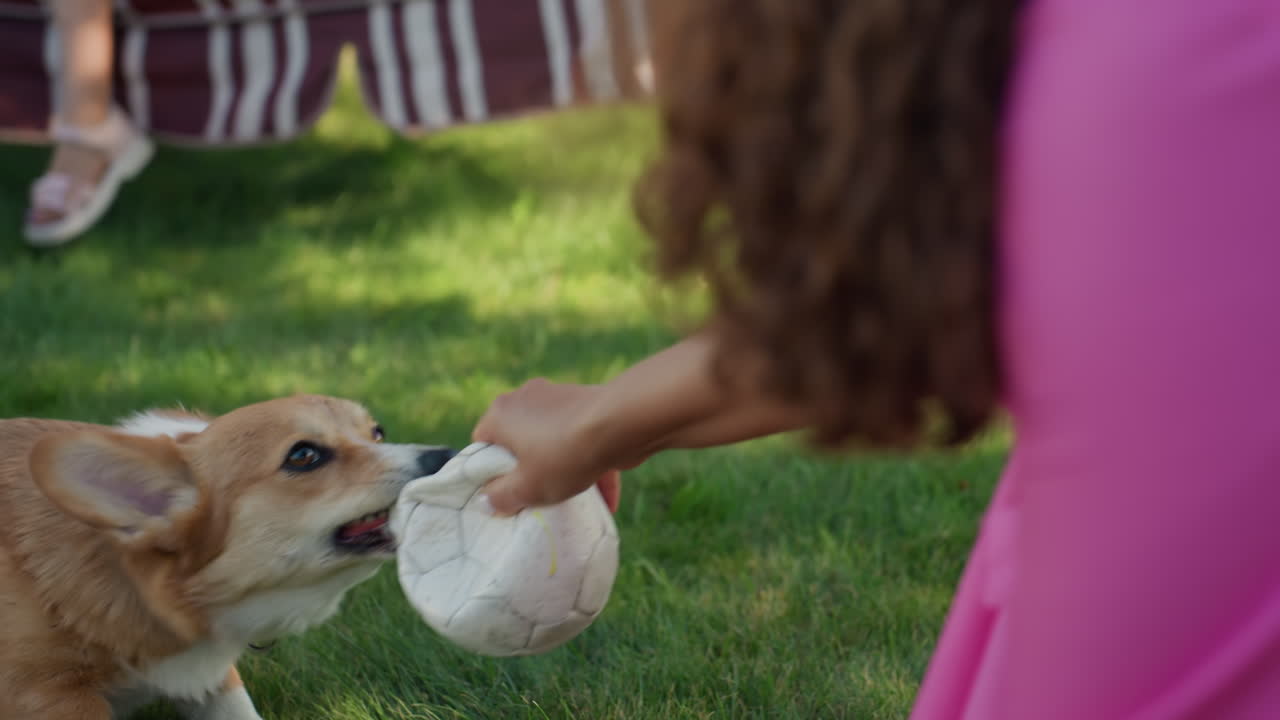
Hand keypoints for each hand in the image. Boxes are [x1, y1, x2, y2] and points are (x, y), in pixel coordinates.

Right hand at [472, 379, 635, 515]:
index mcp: (501, 412)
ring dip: (563, 468)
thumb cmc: (563, 455)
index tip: (505, 492)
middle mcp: (526, 397)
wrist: (620, 423)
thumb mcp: (526, 488)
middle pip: (520, 441)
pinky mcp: (588, 404)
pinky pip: (583, 438)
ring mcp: (559, 396)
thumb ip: (501, 496)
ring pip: (554, 440)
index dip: (490, 471)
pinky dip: (591, 463)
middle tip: (539, 496)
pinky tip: (608, 500)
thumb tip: (486, 500)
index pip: (483, 442)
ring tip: (575, 499)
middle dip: (531, 470)